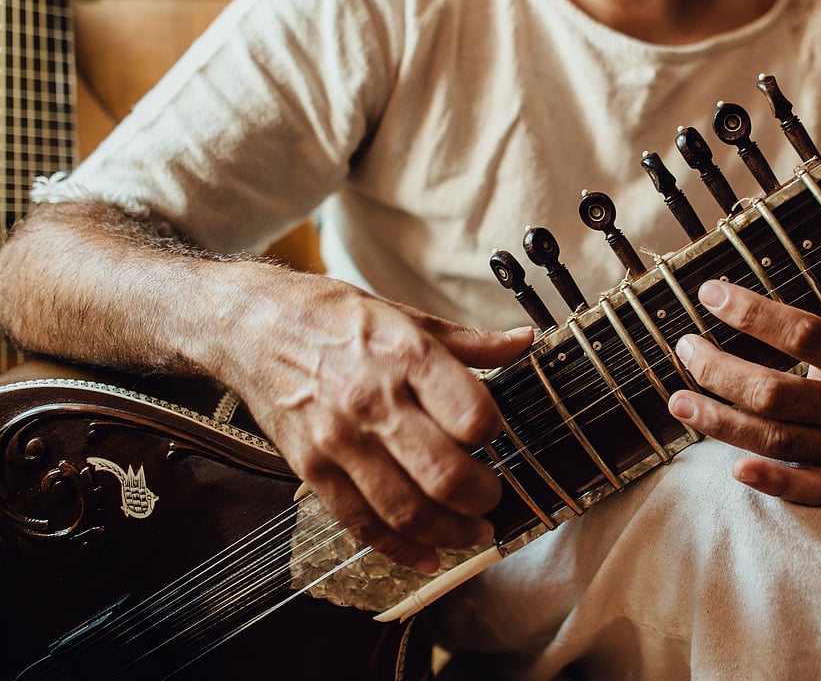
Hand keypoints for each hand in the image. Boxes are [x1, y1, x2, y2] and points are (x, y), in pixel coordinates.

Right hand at [225, 276, 532, 571]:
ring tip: (472, 532)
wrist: (249, 323)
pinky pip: (361, 523)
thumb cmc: (329, 315)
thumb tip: (523, 342)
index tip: (499, 437)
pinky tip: (426, 555)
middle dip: (482, 498)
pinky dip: (399, 548)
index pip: (472, 416)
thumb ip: (467, 341)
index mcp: (405, 356)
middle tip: (493, 497)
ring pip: (406, 510)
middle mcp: (373, 402)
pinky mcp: (312, 469)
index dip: (497, 434)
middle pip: (444, 474)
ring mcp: (339, 441)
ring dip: (449, 533)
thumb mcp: (404, 314)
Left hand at [667, 280, 820, 504]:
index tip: (711, 294)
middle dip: (720, 372)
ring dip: (722, 423)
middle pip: (775, 392)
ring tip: (680, 403)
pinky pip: (811, 489)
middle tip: (686, 349)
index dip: (752, 313)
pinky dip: (774, 484)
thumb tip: (806, 260)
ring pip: (779, 439)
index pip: (802, 333)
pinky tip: (736, 469)